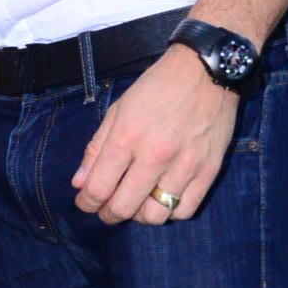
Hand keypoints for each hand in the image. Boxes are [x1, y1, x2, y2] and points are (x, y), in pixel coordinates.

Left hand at [72, 46, 236, 224]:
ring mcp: (185, 165)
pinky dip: (170, 212)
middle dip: (108, 214)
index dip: (86, 202)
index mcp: (127, 136)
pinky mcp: (209, 171)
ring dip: (139, 215)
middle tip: (107, 208)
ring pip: (155, 216)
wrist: (206, 71)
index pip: (98, 187)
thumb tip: (79, 182)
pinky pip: (185, 211)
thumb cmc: (158, 86)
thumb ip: (97, 147)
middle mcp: (155, 155)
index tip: (86, 202)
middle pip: (124, 207)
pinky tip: (164, 197)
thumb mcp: (119, 109)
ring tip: (137, 202)